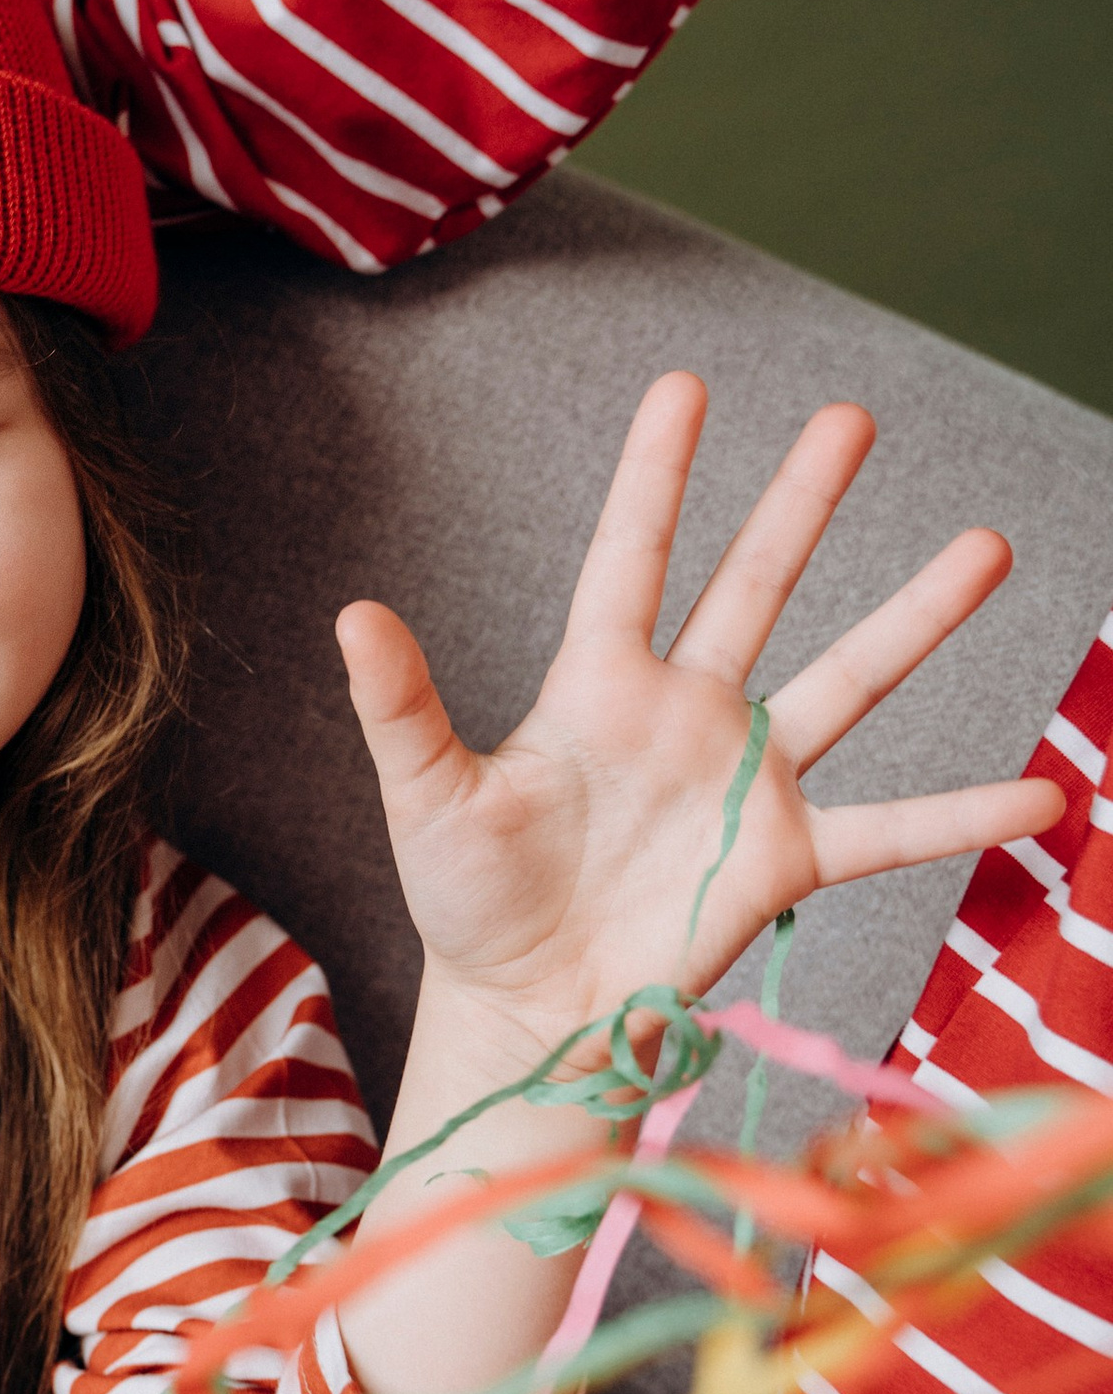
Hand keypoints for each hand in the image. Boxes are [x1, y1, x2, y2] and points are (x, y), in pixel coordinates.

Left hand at [338, 372, 1061, 1054]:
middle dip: (801, 503)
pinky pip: (894, 829)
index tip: (684, 384)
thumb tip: (350, 614)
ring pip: (847, 679)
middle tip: (853, 415)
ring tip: (987, 546)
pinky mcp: (788, 859)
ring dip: (917, 616)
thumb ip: (401, 708)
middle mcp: (686, 714)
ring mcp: (747, 780)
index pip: (630, 559)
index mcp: (597, 689)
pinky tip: (1046, 794)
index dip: (655, 476)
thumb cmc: (468, 902)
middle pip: (754, 585)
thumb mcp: (426, 800)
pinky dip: (967, 814)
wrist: (526, 1009)